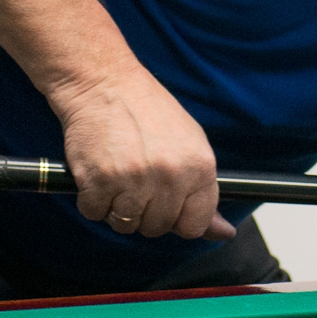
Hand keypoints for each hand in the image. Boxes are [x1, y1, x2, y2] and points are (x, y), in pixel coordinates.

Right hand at [50, 66, 233, 240]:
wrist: (105, 84)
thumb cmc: (148, 112)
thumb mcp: (191, 145)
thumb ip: (204, 192)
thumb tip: (224, 233)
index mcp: (200, 168)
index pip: (195, 225)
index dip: (179, 219)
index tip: (168, 205)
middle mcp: (171, 176)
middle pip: (158, 228)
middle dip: (145, 212)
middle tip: (137, 180)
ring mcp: (134, 180)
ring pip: (125, 225)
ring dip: (117, 207)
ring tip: (118, 174)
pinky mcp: (99, 181)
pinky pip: (94, 213)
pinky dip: (92, 199)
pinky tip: (99, 172)